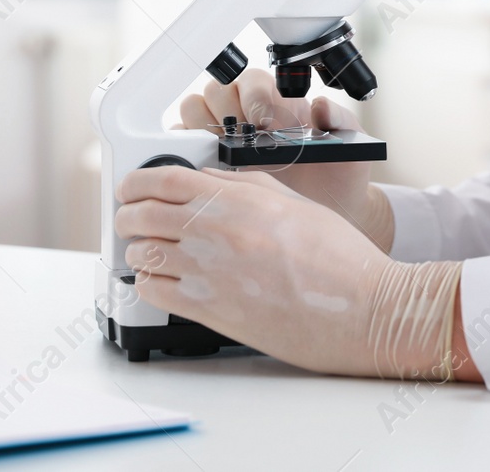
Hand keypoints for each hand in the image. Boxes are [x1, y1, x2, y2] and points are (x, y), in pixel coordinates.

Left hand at [116, 165, 459, 378]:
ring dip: (138, 250)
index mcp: (239, 198)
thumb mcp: (293, 203)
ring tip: (147, 251)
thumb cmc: (338, 257)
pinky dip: (149, 283)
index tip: (130, 187)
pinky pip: (154, 292)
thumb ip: (245, 188)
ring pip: (141, 254)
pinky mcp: (209, 310)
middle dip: (129, 215)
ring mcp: (208, 272)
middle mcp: (217, 231)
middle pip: (142, 215)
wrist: (361, 307)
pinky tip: (163, 281)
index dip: (137, 181)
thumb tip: (207, 182)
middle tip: (130, 218)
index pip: (164, 179)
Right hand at [181, 69, 392, 249]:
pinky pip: (182, 147)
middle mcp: (246, 116)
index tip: (265, 119)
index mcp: (278, 102)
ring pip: (194, 111)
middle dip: (226, 108)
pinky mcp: (208, 165)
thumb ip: (341, 120)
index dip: (254, 95)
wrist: (331, 212)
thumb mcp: (351, 147)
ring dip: (203, 126)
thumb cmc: (338, 175)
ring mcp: (224, 139)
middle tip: (243, 136)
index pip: (252, 80)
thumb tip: (321, 106)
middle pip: (216, 91)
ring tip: (225, 152)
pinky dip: (185, 151)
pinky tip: (208, 169)